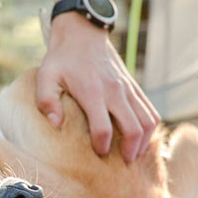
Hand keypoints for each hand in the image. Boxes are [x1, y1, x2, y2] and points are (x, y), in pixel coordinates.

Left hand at [35, 12, 159, 161]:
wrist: (82, 33)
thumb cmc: (61, 59)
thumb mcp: (45, 76)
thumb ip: (46, 101)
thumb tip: (56, 125)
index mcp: (93, 91)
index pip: (104, 127)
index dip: (102, 145)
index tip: (98, 153)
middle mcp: (115, 91)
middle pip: (133, 128)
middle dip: (130, 150)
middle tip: (122, 164)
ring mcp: (128, 88)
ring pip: (149, 120)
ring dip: (144, 142)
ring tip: (134, 155)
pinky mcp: (134, 86)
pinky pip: (151, 110)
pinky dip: (151, 128)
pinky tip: (142, 140)